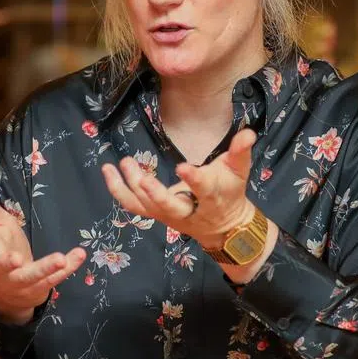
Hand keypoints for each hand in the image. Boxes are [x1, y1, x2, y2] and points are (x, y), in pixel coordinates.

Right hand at [0, 177, 86, 325]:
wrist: (8, 289)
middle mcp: (1, 271)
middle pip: (2, 268)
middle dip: (8, 264)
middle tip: (16, 259)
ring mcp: (21, 282)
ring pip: (32, 276)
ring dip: (46, 268)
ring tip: (59, 259)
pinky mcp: (40, 287)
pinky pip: (56, 277)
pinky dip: (69, 266)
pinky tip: (80, 255)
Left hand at [101, 128, 257, 253]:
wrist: (224, 225)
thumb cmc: (230, 191)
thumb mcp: (239, 171)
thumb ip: (241, 151)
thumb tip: (249, 132)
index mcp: (211, 197)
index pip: (203, 190)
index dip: (193, 180)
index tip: (182, 167)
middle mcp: (187, 210)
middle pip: (168, 206)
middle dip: (154, 194)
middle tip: (141, 177)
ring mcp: (168, 215)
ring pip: (145, 206)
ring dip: (129, 186)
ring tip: (120, 162)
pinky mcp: (155, 214)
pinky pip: (133, 205)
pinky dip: (118, 190)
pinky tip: (108, 171)